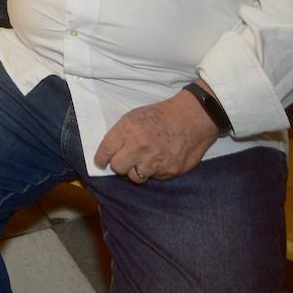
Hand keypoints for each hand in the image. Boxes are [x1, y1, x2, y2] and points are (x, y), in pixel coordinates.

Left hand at [93, 90, 218, 183]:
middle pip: (118, 167)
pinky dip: (154, 171)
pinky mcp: (168, 171)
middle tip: (124, 161)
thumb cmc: (161, 115)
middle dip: (119, 165)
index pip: (105, 151)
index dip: (100, 159)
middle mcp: (139, 147)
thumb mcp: (135, 116)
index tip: (100, 162)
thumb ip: (121, 133)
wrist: (191, 118)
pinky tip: (159, 160)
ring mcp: (154, 161)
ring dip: (136, 171)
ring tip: (144, 161)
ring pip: (135, 177)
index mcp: (128, 130)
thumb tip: (109, 151)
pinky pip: (154, 177)